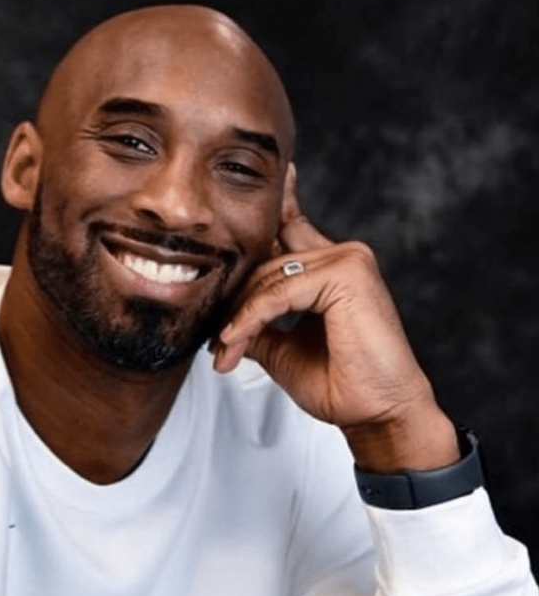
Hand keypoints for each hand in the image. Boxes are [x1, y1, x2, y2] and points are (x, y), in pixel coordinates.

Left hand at [213, 165, 458, 473]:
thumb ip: (257, 325)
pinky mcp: (346, 273)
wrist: (378, 414)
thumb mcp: (283, 350)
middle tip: (217, 346)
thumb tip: (222, 321)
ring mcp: (347, 259)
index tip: (261, 181)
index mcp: (330, 270)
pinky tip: (236, 340)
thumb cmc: (343, 386)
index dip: (274, 207)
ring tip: (225, 353)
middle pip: (264, 262)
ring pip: (267, 278)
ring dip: (238, 320)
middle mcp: (342, 257)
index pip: (290, 230)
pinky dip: (251, 318)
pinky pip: (278, 291)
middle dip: (233, 305)